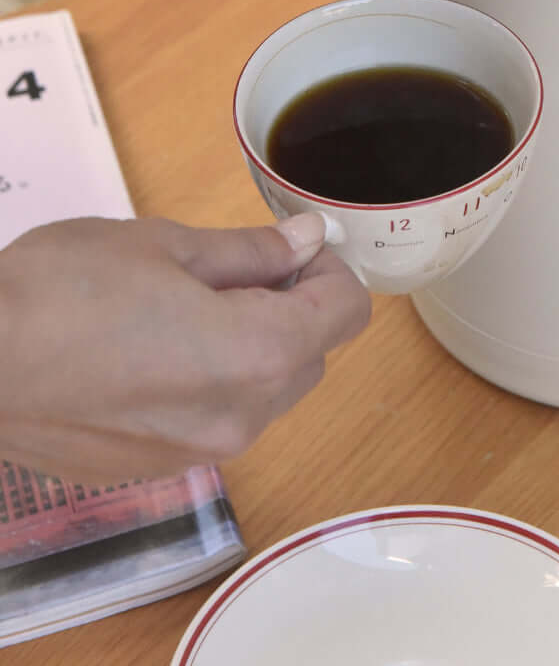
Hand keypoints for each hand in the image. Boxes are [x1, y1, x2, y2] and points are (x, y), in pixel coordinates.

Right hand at [0, 212, 369, 481]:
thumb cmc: (60, 292)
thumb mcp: (165, 246)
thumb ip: (251, 252)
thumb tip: (307, 239)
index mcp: (256, 355)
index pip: (346, 314)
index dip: (330, 271)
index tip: (295, 248)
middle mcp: (240, 418)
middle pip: (312, 358)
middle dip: (292, 308)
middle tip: (235, 268)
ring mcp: (197, 454)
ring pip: (266, 393)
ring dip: (253, 347)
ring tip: (186, 304)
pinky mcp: (155, 470)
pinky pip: (215, 421)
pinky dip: (209, 383)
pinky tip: (153, 348)